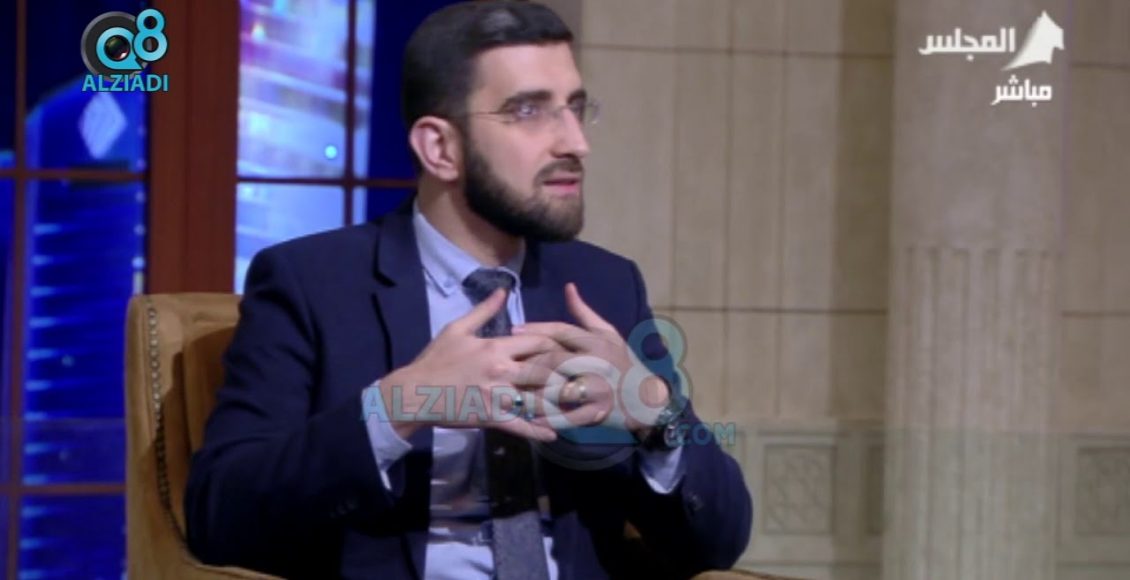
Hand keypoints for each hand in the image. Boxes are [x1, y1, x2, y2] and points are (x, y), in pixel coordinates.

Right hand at [379, 289, 568, 441]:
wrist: (415, 393)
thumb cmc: (435, 359)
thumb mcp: (457, 329)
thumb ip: (484, 311)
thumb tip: (503, 291)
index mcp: (495, 347)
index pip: (538, 341)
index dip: (558, 342)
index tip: (570, 346)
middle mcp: (502, 371)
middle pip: (547, 368)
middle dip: (568, 370)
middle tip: (585, 373)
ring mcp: (499, 397)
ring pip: (538, 398)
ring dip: (560, 400)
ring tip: (579, 402)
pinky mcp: (492, 419)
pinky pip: (521, 426)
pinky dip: (538, 431)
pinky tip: (554, 433)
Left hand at [513, 283, 670, 436]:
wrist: (647, 398)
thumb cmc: (623, 362)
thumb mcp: (609, 334)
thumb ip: (584, 313)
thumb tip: (568, 286)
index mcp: (597, 341)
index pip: (561, 332)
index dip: (536, 329)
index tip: (513, 330)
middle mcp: (597, 363)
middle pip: (554, 360)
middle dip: (528, 363)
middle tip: (504, 365)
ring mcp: (598, 389)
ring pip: (558, 389)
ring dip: (533, 393)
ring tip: (511, 393)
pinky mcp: (598, 412)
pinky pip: (569, 416)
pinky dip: (550, 419)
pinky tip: (532, 420)